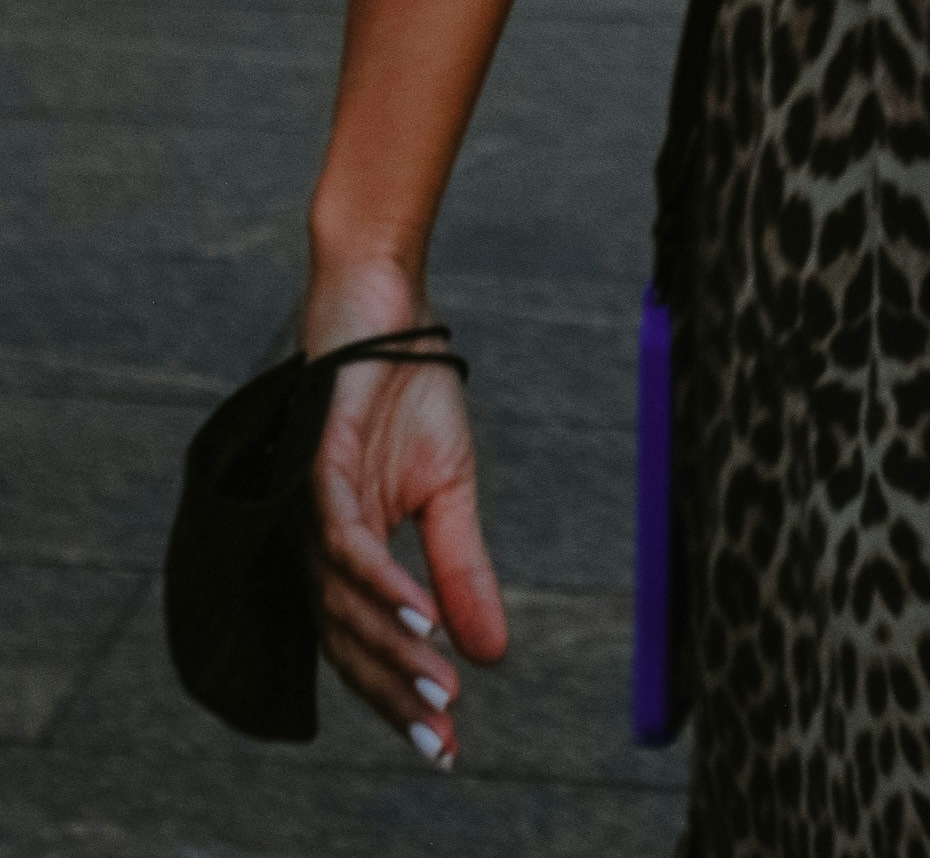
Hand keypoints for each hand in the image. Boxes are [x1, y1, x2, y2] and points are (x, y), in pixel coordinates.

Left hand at [301, 250, 505, 767]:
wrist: (388, 305)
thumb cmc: (409, 393)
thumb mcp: (452, 492)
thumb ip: (461, 572)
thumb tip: (491, 654)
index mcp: (346, 555)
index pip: (366, 646)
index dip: (401, 699)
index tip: (448, 749)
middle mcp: (318, 546)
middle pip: (347, 644)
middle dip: (395, 698)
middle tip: (441, 742)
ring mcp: (312, 512)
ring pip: (344, 607)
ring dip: (395, 653)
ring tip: (443, 691)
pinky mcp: (316, 472)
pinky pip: (347, 547)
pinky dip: (386, 588)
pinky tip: (422, 620)